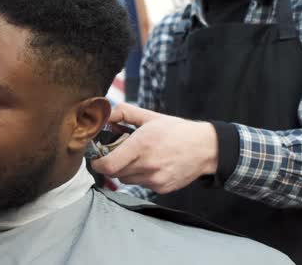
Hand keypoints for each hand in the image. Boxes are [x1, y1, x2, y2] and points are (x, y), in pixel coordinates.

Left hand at [90, 103, 218, 193]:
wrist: (205, 148)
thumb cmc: (177, 131)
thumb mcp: (150, 117)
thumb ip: (124, 113)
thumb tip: (106, 114)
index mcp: (141, 145)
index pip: (108, 165)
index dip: (97, 163)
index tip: (96, 157)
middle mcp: (146, 165)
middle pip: (114, 174)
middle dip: (111, 164)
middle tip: (116, 154)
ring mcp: (154, 179)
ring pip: (126, 180)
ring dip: (125, 171)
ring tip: (136, 158)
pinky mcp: (161, 188)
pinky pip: (141, 185)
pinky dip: (140, 176)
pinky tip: (150, 165)